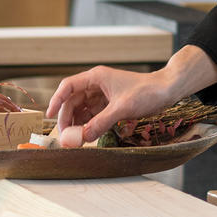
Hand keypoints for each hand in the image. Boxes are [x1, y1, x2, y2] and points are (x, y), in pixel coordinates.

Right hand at [45, 45, 216, 147]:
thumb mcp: (122, 108)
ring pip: (82, 109)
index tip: (48, 116)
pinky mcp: (110, 104)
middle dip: (67, 117)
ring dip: (77, 123)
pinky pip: (93, 115)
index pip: (68, 86)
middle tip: (64, 137)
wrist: (167, 91)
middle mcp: (97, 84)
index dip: (56, 101)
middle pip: (73, 100)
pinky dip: (88, 125)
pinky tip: (86, 135)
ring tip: (75, 139)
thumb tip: (81, 138)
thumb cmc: (147, 92)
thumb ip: (100, 123)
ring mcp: (103, 94)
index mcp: (97, 77)